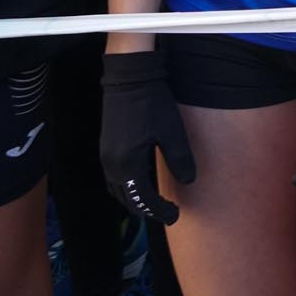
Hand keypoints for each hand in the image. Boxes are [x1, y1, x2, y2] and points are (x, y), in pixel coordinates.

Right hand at [100, 50, 196, 223]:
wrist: (129, 79)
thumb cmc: (152, 104)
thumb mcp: (172, 132)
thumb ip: (180, 159)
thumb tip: (189, 182)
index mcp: (127, 164)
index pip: (143, 199)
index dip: (160, 210)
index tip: (175, 216)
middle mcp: (112, 165)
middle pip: (128, 199)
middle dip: (147, 209)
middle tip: (168, 214)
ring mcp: (106, 157)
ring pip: (118, 190)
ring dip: (135, 200)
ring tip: (155, 204)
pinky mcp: (107, 148)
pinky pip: (114, 178)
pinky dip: (127, 187)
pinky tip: (140, 183)